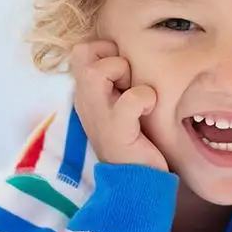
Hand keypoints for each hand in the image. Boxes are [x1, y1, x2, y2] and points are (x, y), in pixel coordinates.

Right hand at [71, 41, 167, 172]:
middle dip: (112, 57)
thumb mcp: (122, 103)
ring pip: (96, 71)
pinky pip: (131, 100)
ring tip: (136, 94)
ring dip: (123, 74)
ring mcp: (98, 116)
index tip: (125, 74)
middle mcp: (86, 102)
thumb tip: (131, 54)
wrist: (137, 182)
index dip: (107, 52)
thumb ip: (120, 80)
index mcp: (87, 93)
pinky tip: (149, 112)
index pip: (83, 50)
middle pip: (82, 52)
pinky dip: (145, 99)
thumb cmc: (135, 138)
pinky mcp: (116, 132)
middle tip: (128, 81)